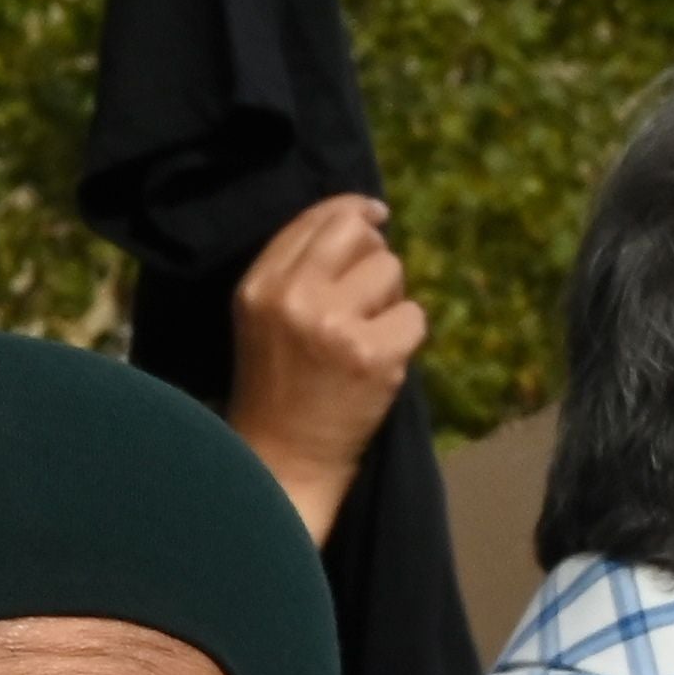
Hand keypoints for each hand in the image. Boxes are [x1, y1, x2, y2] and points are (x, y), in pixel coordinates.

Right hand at [224, 191, 423, 546]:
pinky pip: (414, 316)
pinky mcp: (374, 354)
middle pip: (359, 234)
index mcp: (259, 286)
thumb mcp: (265, 319)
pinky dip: (405, 340)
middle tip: (366, 293)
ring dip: (390, 301)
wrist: (278, 462)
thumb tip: (366, 221)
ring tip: (362, 339)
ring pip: (392, 271)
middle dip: (373, 255)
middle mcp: (293, 298)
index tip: (374, 217)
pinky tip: (378, 366)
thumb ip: (300, 271)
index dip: (353, 212)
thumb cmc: (275, 389)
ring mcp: (334, 325)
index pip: (316, 219)